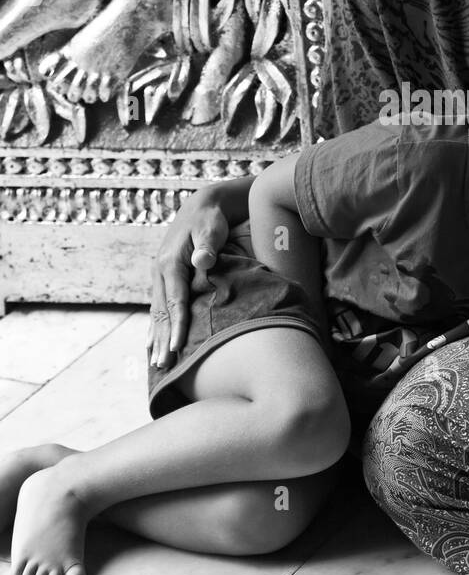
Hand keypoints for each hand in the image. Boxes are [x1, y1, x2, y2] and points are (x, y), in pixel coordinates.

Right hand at [146, 194, 229, 367]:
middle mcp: (160, 271)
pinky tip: (151, 344)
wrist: (201, 207)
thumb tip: (202, 261)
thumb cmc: (210, 220)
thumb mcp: (210, 229)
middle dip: (161, 340)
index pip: (174, 301)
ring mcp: (160, 276)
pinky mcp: (165, 278)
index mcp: (170, 263)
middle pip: (161, 312)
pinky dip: (155, 327)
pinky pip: (159, 307)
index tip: (175, 348)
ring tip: (156, 364)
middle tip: (162, 367)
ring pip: (157, 313)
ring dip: (156, 338)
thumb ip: (207, 246)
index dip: (175, 326)